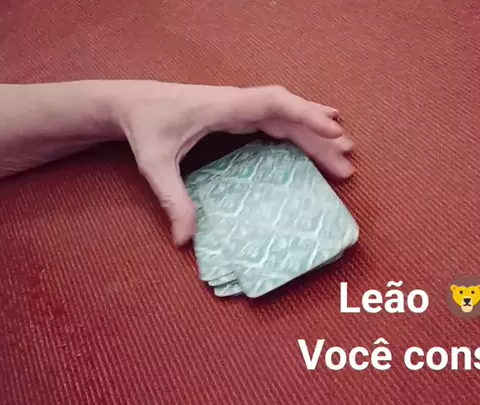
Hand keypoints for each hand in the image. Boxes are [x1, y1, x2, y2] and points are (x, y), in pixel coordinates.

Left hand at [111, 82, 353, 245]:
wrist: (132, 103)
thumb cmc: (144, 127)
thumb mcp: (154, 165)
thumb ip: (171, 199)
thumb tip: (185, 241)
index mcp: (223, 106)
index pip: (272, 103)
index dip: (304, 114)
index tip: (333, 128)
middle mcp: (237, 102)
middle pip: (288, 112)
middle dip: (318, 133)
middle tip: (346, 157)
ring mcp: (240, 106)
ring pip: (286, 115)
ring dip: (314, 131)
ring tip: (344, 152)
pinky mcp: (239, 114)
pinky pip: (277, 119)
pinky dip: (300, 127)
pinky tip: (318, 133)